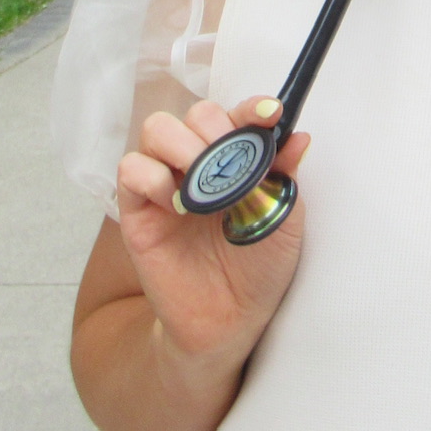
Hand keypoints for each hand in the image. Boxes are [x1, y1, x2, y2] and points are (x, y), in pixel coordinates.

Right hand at [116, 95, 307, 372]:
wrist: (230, 321)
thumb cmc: (260, 268)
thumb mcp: (283, 219)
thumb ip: (285, 176)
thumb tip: (299, 136)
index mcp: (238, 159)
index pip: (238, 115)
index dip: (251, 108)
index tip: (270, 114)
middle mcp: (200, 162)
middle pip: (195, 113)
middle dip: (215, 127)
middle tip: (229, 160)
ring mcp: (167, 182)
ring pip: (158, 129)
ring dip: (182, 144)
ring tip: (201, 177)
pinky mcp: (137, 210)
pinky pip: (130, 169)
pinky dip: (151, 175)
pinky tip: (176, 203)